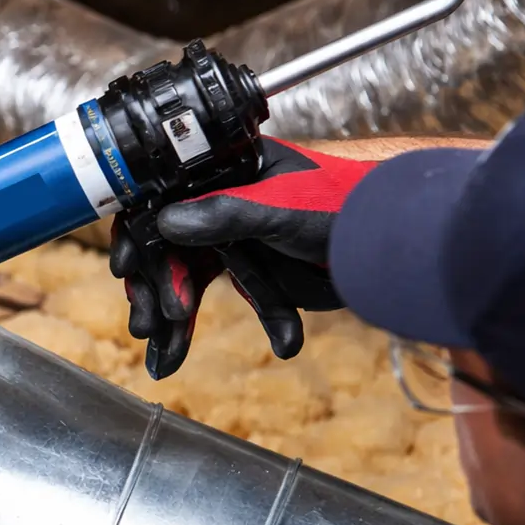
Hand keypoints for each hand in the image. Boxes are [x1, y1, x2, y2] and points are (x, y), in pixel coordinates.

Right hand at [111, 138, 373, 377]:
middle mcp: (222, 200)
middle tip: (147, 324)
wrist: (398, 249)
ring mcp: (236, 237)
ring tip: (163, 355)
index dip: (140, 233)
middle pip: (168, 245)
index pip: (165, 197)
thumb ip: (224, 214)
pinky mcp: (253, 269)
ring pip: (188, 278)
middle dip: (154, 289)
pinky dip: (205, 329)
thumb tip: (164, 222)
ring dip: (174, 321)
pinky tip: (191, 355)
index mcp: (226, 169)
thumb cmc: (349, 208)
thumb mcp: (282, 210)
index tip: (126, 267)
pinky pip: (222, 298)